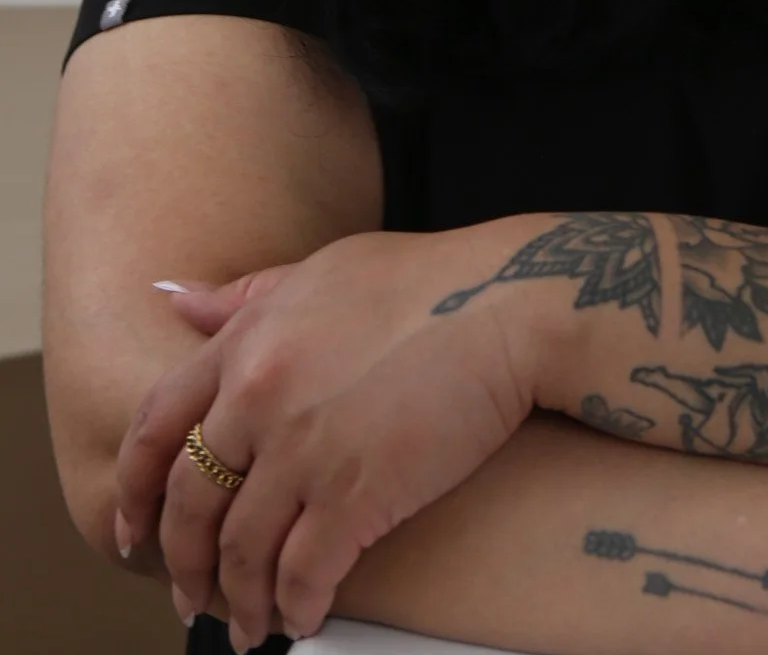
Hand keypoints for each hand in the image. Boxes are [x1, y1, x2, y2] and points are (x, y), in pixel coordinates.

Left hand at [115, 223, 539, 651]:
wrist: (511, 303)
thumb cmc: (430, 280)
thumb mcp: (322, 269)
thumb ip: (244, 295)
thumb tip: (172, 299)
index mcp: (247, 339)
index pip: (155, 426)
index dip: (134, 489)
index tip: (134, 531)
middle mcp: (260, 395)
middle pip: (190, 503)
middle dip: (184, 565)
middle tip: (191, 598)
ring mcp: (304, 447)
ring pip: (241, 550)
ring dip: (240, 601)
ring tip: (250, 626)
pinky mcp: (356, 492)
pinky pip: (303, 572)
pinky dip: (296, 606)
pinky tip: (304, 618)